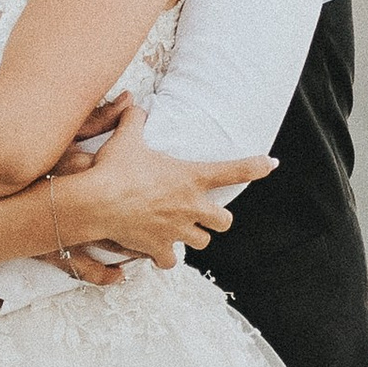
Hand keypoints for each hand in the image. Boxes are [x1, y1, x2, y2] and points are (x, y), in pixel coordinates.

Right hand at [54, 101, 272, 269]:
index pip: (233, 171)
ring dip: (193, 236)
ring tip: (179, 230)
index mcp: (191, 177)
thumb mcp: (127, 138)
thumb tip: (134, 105)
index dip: (255, 167)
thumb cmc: (114, 168)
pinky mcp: (159, 247)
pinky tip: (157, 251)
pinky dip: (166, 257)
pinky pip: (171, 261)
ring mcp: (177, 230)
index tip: (271, 165)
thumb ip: (135, 120)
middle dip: (216, 219)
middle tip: (203, 214)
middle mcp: (191, 206)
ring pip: (202, 242)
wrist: (97, 201)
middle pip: (224, 221)